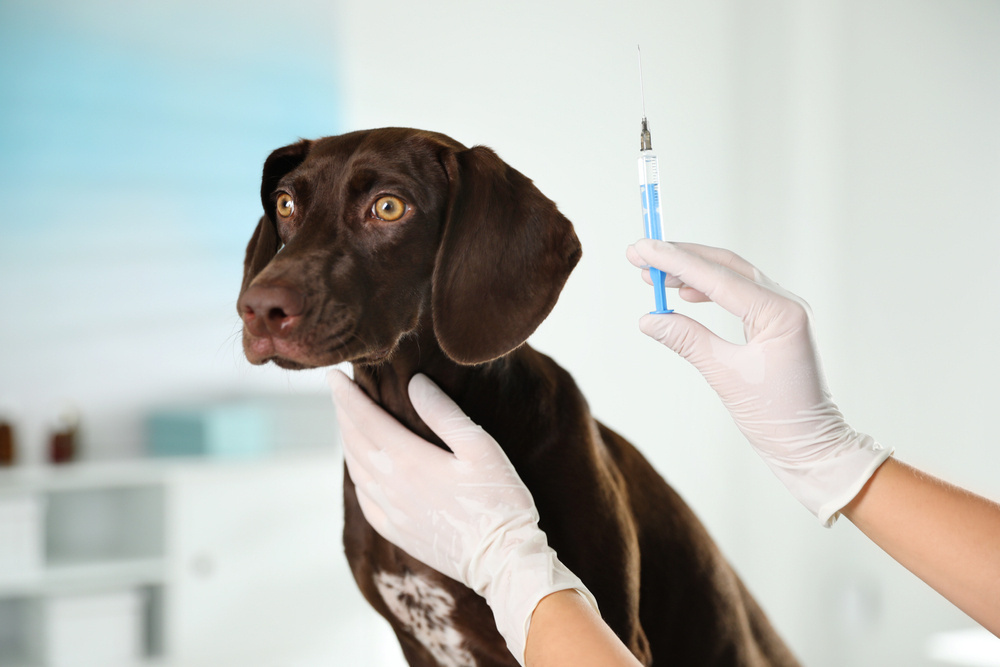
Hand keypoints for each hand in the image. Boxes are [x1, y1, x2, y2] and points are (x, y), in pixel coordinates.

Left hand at [327, 369, 597, 664]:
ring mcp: (391, 512)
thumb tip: (415, 383)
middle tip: (338, 391)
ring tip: (347, 422)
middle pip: (355, 441)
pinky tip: (362, 470)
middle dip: (343, 413)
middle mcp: (391, 486)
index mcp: (409, 460)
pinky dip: (357, 477)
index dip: (347, 395)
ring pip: (356, 469)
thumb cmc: (499, 500)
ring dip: (347, 442)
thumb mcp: (480, 447)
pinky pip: (364, 499)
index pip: (365, 418)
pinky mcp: (396, 532)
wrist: (501, 560)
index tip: (333, 375)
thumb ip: (444, 413)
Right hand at [626, 239, 891, 524]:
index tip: (641, 250)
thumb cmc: (776, 417)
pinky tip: (685, 294)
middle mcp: (785, 303)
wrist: (811, 446)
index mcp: (780, 313)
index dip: (675, 261)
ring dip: (691, 272)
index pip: (717, 277)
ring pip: (730, 276)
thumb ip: (687, 340)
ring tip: (654, 275)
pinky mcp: (775, 323)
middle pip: (724, 265)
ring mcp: (782, 311)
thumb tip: (649, 318)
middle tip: (639, 254)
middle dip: (680, 258)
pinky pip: (737, 294)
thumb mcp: (725, 376)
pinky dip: (707, 289)